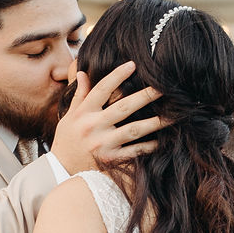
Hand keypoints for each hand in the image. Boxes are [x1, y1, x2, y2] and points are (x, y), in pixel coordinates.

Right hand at [50, 63, 164, 173]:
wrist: (61, 168)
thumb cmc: (67, 139)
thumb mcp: (69, 115)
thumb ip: (79, 95)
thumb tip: (82, 72)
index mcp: (84, 112)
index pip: (102, 89)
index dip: (117, 76)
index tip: (133, 64)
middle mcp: (94, 126)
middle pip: (123, 107)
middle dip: (144, 96)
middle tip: (162, 87)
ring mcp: (103, 144)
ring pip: (133, 130)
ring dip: (154, 122)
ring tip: (172, 115)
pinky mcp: (110, 160)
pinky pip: (133, 152)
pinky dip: (147, 146)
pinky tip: (160, 140)